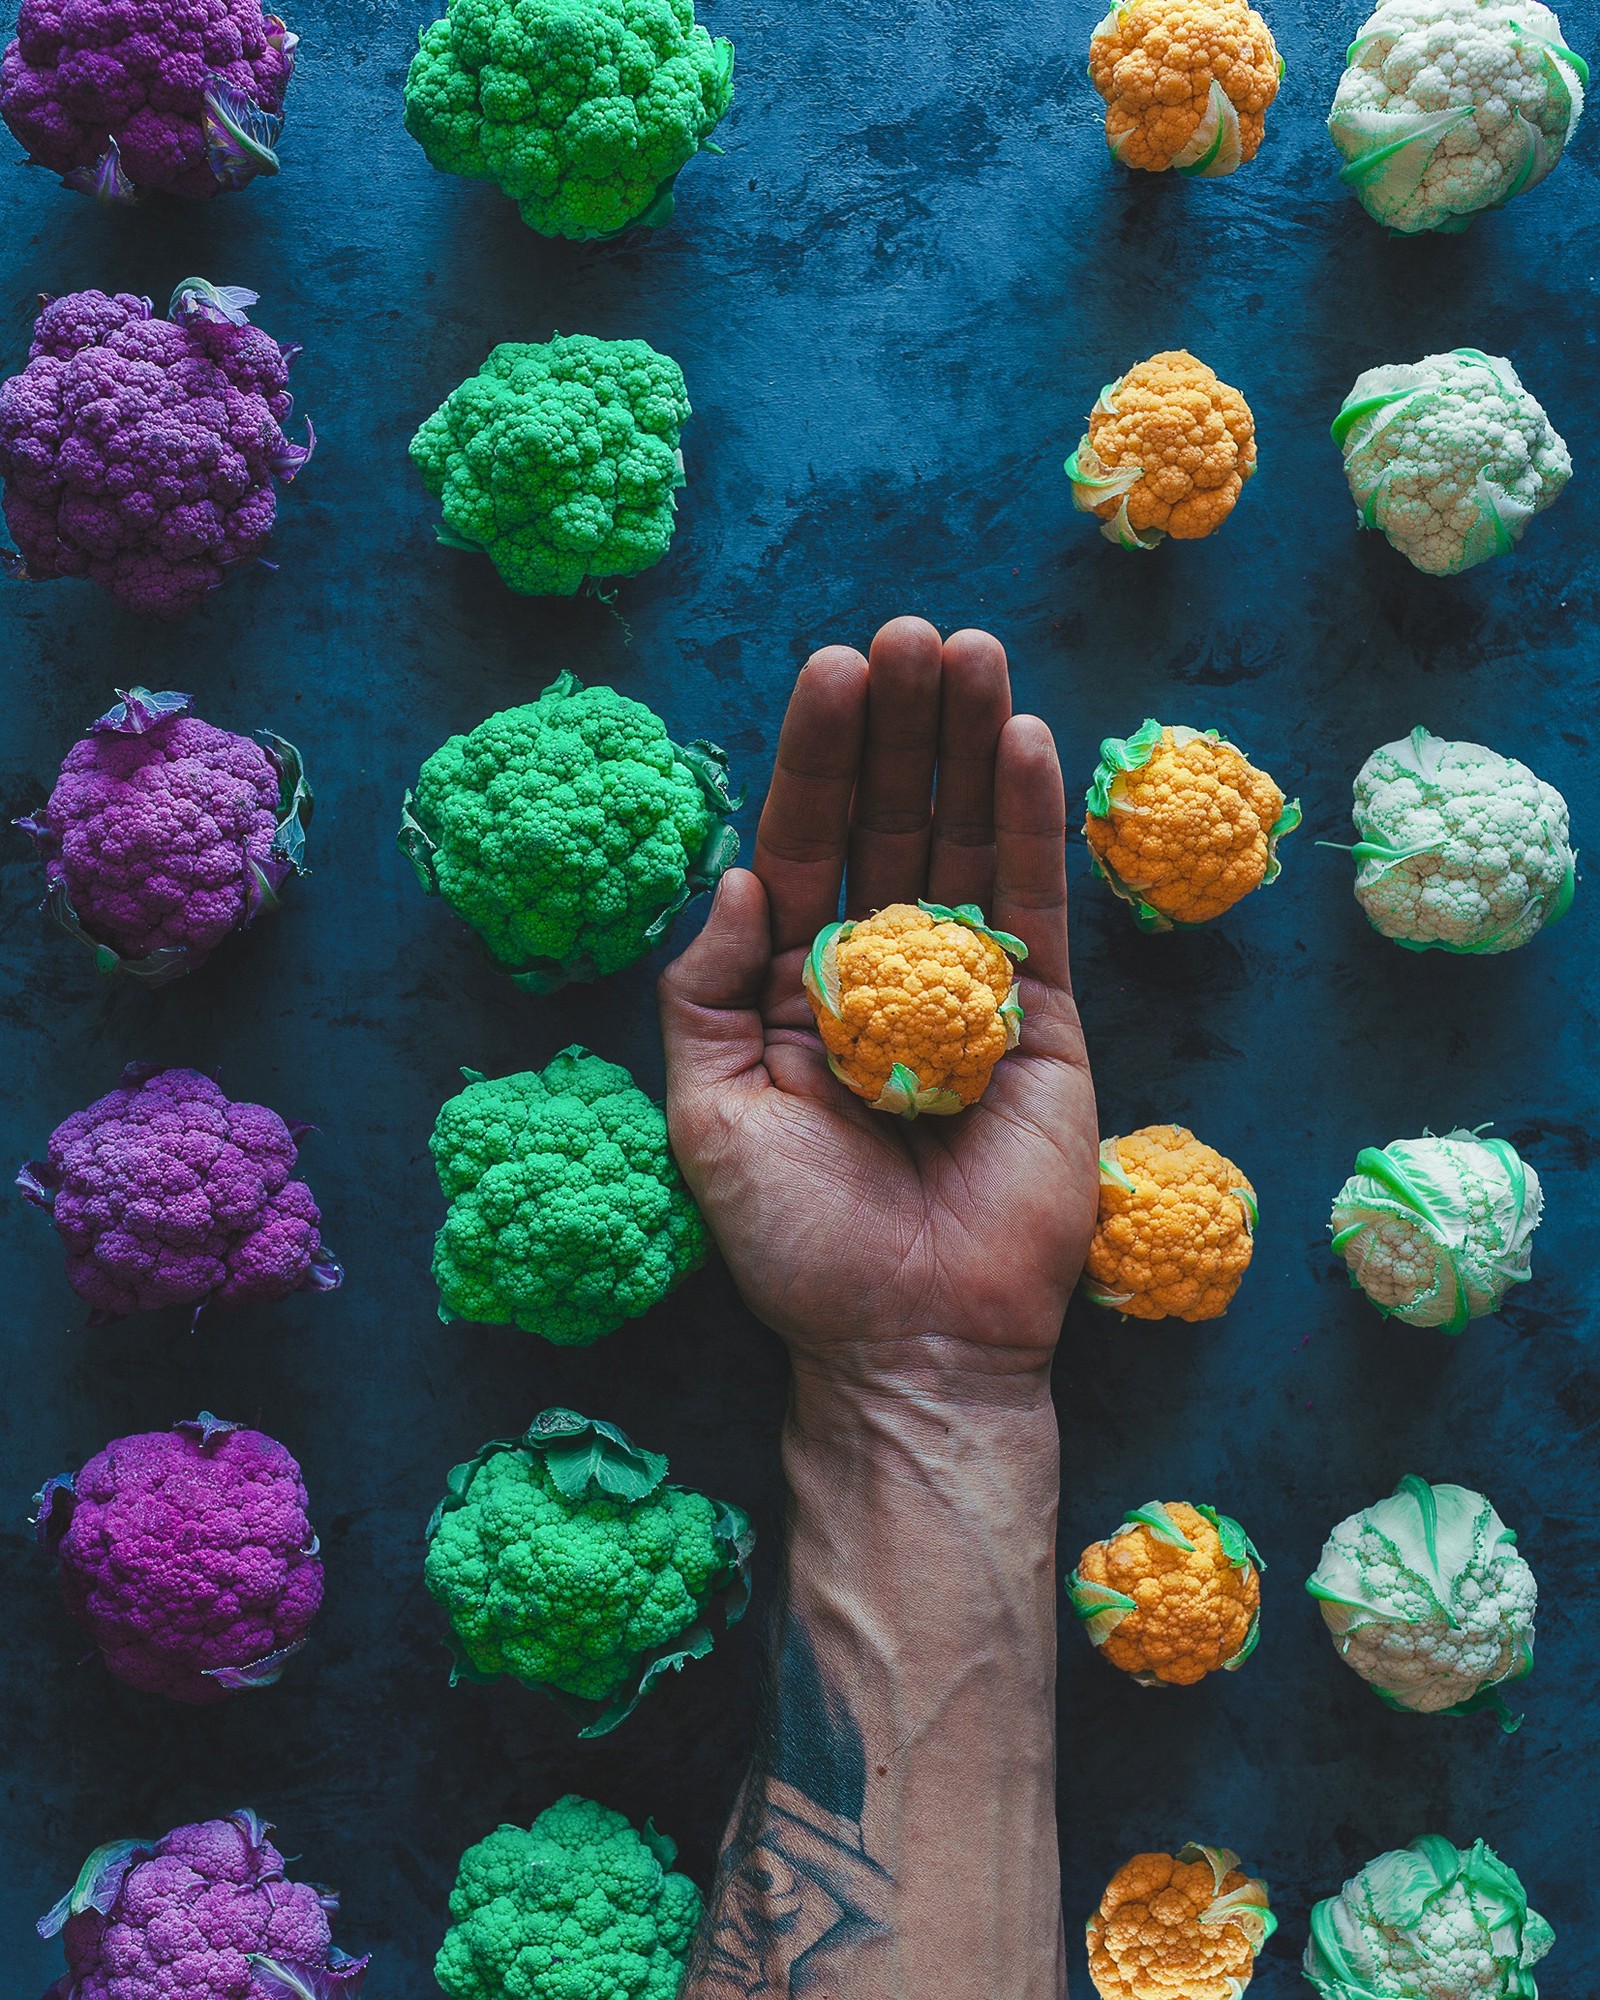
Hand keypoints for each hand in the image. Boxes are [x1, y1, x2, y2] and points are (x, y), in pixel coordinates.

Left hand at [659, 617, 1097, 1393]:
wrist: (909, 1340)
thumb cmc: (796, 1245)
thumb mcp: (706, 1117)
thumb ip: (705, 992)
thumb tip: (739, 876)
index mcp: (793, 989)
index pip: (807, 848)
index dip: (818, 761)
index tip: (834, 668)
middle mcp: (879, 973)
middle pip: (892, 823)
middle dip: (899, 728)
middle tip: (911, 631)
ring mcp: (965, 989)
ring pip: (966, 842)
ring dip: (966, 744)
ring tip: (969, 649)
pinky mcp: (1042, 1019)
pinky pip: (1037, 904)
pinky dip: (1032, 821)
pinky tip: (1022, 738)